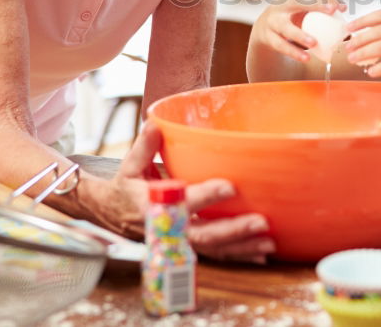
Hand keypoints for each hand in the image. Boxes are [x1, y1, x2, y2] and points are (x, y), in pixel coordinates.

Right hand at [98, 123, 275, 262]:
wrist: (111, 215)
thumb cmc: (125, 187)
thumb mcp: (129, 166)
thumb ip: (144, 147)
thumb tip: (155, 123)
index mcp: (153, 207)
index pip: (182, 203)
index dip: (206, 196)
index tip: (231, 186)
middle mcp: (168, 229)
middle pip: (203, 235)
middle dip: (233, 231)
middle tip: (261, 222)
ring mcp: (179, 241)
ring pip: (213, 250)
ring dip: (241, 248)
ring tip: (268, 244)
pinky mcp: (188, 246)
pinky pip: (215, 255)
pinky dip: (238, 256)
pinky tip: (261, 256)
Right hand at [249, 0, 346, 62]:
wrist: (264, 27)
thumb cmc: (292, 15)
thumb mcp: (304, 7)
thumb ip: (324, 5)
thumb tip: (342, 8)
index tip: (336, 7)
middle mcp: (280, 4)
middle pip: (296, 1)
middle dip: (314, 5)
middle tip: (331, 11)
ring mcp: (272, 20)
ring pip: (285, 28)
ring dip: (300, 35)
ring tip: (314, 43)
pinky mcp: (268, 37)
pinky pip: (281, 45)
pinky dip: (294, 52)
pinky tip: (306, 58)